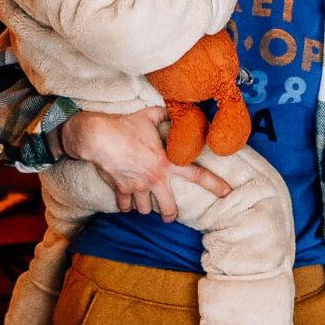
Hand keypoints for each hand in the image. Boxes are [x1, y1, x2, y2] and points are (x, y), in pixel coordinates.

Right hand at [55, 110, 233, 219]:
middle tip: (170, 215)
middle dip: (170, 214)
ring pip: (145, 210)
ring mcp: (137, 187)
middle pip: (169, 208)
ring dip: (145, 208)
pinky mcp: (121, 190)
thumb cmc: (125, 125)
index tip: (227, 193)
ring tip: (144, 204)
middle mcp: (154, 179)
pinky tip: (126, 201)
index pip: (196, 175)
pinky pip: (124, 206)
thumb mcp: (149, 115)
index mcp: (166, 162)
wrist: (98, 137)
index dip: (214, 185)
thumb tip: (174, 109)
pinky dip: (125, 205)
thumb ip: (165, 115)